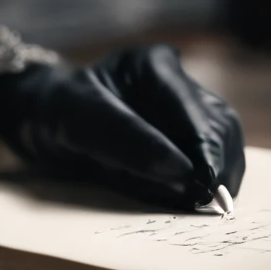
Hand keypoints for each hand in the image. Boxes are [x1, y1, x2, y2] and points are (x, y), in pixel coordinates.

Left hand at [0, 44, 245, 209]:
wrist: (45, 119)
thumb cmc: (57, 111)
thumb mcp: (77, 119)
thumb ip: (125, 139)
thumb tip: (182, 171)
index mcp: (151, 65)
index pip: (192, 109)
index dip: (204, 150)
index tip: (203, 186)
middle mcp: (177, 80)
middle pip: (219, 125)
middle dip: (216, 166)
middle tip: (207, 204)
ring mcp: (187, 105)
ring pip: (225, 142)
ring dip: (218, 175)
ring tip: (202, 203)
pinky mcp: (189, 132)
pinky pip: (213, 157)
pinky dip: (207, 179)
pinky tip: (194, 197)